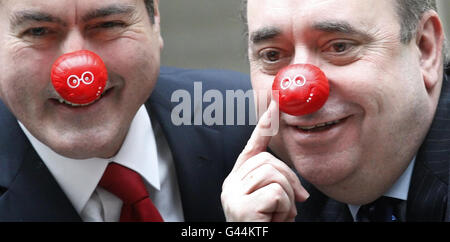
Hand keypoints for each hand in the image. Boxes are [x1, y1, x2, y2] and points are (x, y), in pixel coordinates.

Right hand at [221, 101, 309, 221]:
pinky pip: (275, 193)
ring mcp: (233, 195)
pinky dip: (284, 209)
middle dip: (289, 180)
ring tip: (280, 217)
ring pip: (273, 175)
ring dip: (287, 199)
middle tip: (294, 203)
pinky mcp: (241, 207)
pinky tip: (275, 221)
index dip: (264, 125)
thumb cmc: (265, 228)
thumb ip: (278, 186)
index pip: (252, 147)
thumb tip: (298, 188)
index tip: (275, 104)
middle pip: (268, 161)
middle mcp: (231, 184)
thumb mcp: (273, 205)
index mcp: (238, 179)